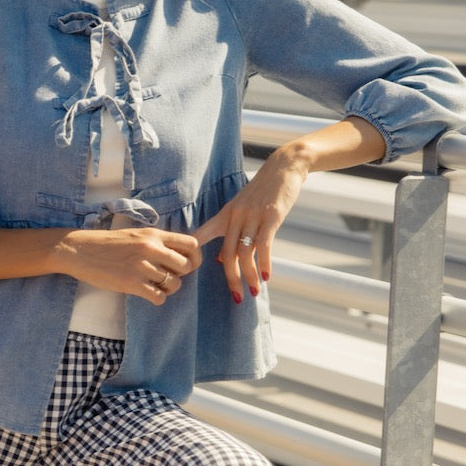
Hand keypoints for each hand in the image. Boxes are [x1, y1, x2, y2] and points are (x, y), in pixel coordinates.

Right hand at [59, 226, 201, 305]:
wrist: (80, 250)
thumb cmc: (108, 243)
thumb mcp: (136, 234)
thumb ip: (158, 242)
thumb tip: (181, 255)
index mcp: (154, 235)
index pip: (191, 244)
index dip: (194, 257)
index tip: (187, 264)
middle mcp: (151, 248)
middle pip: (186, 266)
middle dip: (181, 274)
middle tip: (168, 276)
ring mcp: (141, 266)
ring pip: (174, 284)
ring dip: (168, 288)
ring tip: (155, 285)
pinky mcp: (131, 284)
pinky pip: (159, 297)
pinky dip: (157, 298)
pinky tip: (148, 293)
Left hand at [195, 149, 308, 300]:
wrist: (283, 167)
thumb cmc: (261, 191)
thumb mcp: (240, 208)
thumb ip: (229, 233)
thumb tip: (219, 260)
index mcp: (224, 215)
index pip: (201, 235)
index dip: (190, 253)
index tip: (182, 272)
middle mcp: (235, 217)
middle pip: (227, 254)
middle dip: (231, 278)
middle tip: (236, 298)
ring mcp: (253, 216)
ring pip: (245, 252)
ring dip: (249, 275)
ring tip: (253, 292)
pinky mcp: (271, 216)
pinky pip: (264, 244)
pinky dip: (265, 263)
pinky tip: (266, 277)